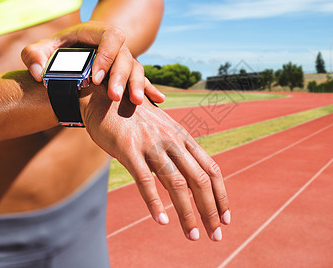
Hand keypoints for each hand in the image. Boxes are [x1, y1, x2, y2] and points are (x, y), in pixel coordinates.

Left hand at [21, 21, 164, 104]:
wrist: (68, 54)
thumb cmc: (53, 51)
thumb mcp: (39, 50)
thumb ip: (32, 56)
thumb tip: (38, 74)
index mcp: (95, 33)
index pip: (110, 37)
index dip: (107, 56)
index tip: (96, 79)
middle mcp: (113, 45)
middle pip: (126, 56)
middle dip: (122, 77)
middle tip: (115, 97)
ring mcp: (122, 59)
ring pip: (137, 69)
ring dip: (138, 85)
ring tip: (135, 103)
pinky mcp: (127, 73)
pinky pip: (142, 79)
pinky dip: (150, 89)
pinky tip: (159, 100)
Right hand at [80, 84, 230, 240]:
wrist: (106, 97)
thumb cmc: (136, 118)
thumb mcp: (163, 130)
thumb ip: (177, 149)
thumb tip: (189, 173)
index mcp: (183, 138)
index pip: (211, 170)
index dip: (221, 195)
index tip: (226, 218)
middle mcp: (173, 141)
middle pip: (199, 181)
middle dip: (210, 211)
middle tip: (216, 236)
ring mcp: (152, 145)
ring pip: (177, 184)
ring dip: (187, 214)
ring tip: (194, 236)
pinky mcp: (129, 150)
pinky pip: (145, 180)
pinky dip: (154, 202)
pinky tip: (161, 220)